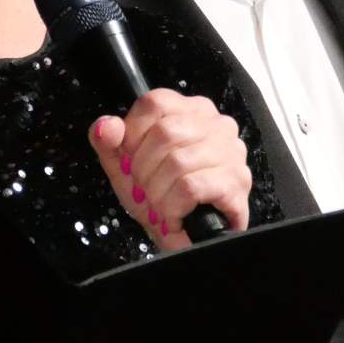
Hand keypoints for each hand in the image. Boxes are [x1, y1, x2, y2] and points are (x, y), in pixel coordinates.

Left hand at [88, 88, 251, 250]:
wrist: (186, 239)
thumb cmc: (160, 197)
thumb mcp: (125, 167)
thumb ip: (108, 142)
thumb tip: (107, 126)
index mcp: (190, 110)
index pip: (155, 102)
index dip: (134, 135)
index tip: (132, 160)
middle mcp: (216, 124)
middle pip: (166, 132)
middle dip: (144, 170)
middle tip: (146, 189)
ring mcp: (231, 152)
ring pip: (178, 162)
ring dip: (159, 194)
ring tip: (161, 205)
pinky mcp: (237, 181)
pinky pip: (191, 187)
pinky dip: (174, 207)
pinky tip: (175, 215)